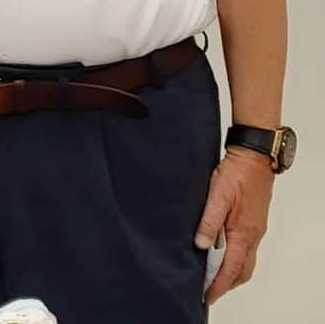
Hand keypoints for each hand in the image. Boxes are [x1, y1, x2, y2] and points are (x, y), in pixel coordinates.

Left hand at [195, 146, 275, 304]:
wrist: (254, 158)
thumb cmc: (236, 174)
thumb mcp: (217, 195)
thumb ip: (209, 220)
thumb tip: (201, 245)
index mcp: (243, 233)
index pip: (231, 268)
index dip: (219, 284)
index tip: (207, 295)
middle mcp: (252, 235)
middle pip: (242, 270)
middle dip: (226, 283)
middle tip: (209, 289)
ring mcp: (254, 229)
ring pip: (245, 260)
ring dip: (231, 271)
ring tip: (213, 274)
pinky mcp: (252, 222)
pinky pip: (246, 248)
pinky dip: (235, 257)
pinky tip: (222, 251)